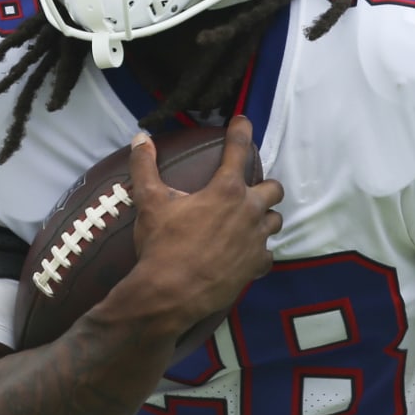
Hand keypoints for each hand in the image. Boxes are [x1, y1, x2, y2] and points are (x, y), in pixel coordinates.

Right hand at [129, 116, 283, 328]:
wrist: (170, 294)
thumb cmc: (161, 245)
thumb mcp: (149, 202)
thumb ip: (145, 167)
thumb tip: (139, 138)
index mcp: (226, 190)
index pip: (239, 150)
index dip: (241, 131)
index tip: (243, 121)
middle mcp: (249, 211)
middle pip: (273, 189)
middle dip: (264, 186)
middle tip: (248, 189)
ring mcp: (256, 241)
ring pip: (274, 221)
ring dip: (264, 217)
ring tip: (249, 220)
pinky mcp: (256, 266)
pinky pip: (267, 255)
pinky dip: (259, 252)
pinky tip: (246, 253)